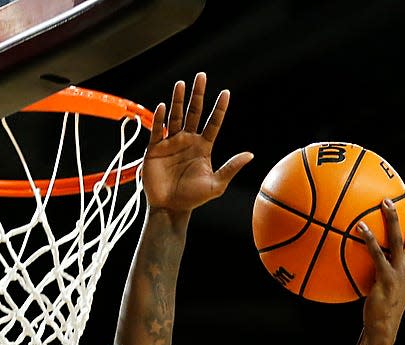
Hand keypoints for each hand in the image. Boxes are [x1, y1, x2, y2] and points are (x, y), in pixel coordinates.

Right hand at [142, 71, 253, 213]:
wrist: (170, 208)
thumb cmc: (193, 199)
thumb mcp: (216, 185)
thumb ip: (231, 168)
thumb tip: (250, 155)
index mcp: (203, 147)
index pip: (213, 123)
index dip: (219, 108)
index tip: (226, 92)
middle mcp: (187, 140)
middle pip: (193, 112)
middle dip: (197, 95)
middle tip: (201, 76)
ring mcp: (171, 143)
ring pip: (175, 116)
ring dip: (178, 100)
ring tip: (181, 85)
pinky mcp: (155, 149)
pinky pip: (157, 130)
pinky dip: (159, 118)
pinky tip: (163, 107)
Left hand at [357, 196, 404, 342]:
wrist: (383, 328)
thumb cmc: (381, 309)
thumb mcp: (386, 286)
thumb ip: (382, 269)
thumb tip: (367, 255)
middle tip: (404, 196)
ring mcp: (399, 274)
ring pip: (398, 240)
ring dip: (392, 220)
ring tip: (384, 203)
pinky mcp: (386, 279)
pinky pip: (378, 255)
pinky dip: (370, 240)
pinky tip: (360, 229)